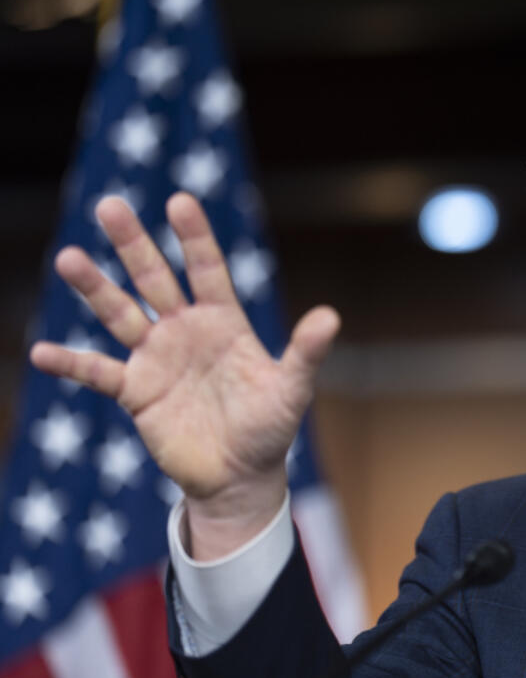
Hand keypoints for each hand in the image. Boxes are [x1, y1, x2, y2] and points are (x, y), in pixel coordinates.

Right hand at [30, 193, 338, 556]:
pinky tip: (42, 352)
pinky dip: (72, 363)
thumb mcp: (291, 389)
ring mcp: (157, 358)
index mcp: (224, 322)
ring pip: (120, 313)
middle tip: (109, 205)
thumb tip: (330, 316)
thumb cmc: (270, 428)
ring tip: (69, 258)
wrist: (240, 476)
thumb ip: (305, 352)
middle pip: (154, 278)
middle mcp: (186, 331)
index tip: (179, 201)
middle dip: (133, 244)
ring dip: (95, 288)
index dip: (194, 237)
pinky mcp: (136, 392)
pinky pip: (99, 372)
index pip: (207, 269)